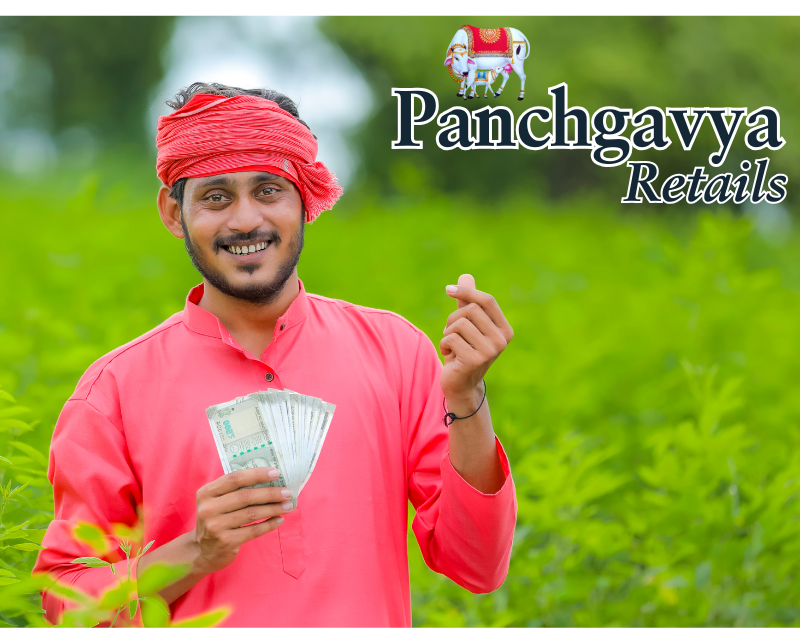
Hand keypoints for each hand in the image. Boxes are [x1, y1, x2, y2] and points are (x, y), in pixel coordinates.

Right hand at [192, 467, 290, 574]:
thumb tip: (269, 480)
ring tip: (287, 506)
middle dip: (270, 493)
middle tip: (287, 492)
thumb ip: (234, 491)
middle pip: (246, 496)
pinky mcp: (226, 541)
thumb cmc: (216, 519)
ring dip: (273, 508)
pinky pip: (254, 530)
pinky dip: (269, 524)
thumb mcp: (216, 502)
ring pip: (252, 513)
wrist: (201, 552)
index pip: (234, 478)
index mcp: (206, 493)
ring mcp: (216, 526)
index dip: (257, 474)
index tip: (276, 473)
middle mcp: (208, 508)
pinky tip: (279, 520)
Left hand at [440, 274, 512, 404]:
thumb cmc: (464, 350)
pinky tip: (450, 355)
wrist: (461, 383)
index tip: (448, 290)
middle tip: (451, 333)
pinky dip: (444, 344)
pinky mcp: (475, 360)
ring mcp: (490, 351)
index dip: (467, 292)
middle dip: (453, 319)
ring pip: (459, 324)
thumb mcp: (467, 325)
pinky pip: (450, 338)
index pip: (487, 301)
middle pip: (470, 310)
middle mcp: (502, 340)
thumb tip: (465, 276)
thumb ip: (468, 302)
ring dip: (447, 332)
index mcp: (504, 330)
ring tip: (451, 345)